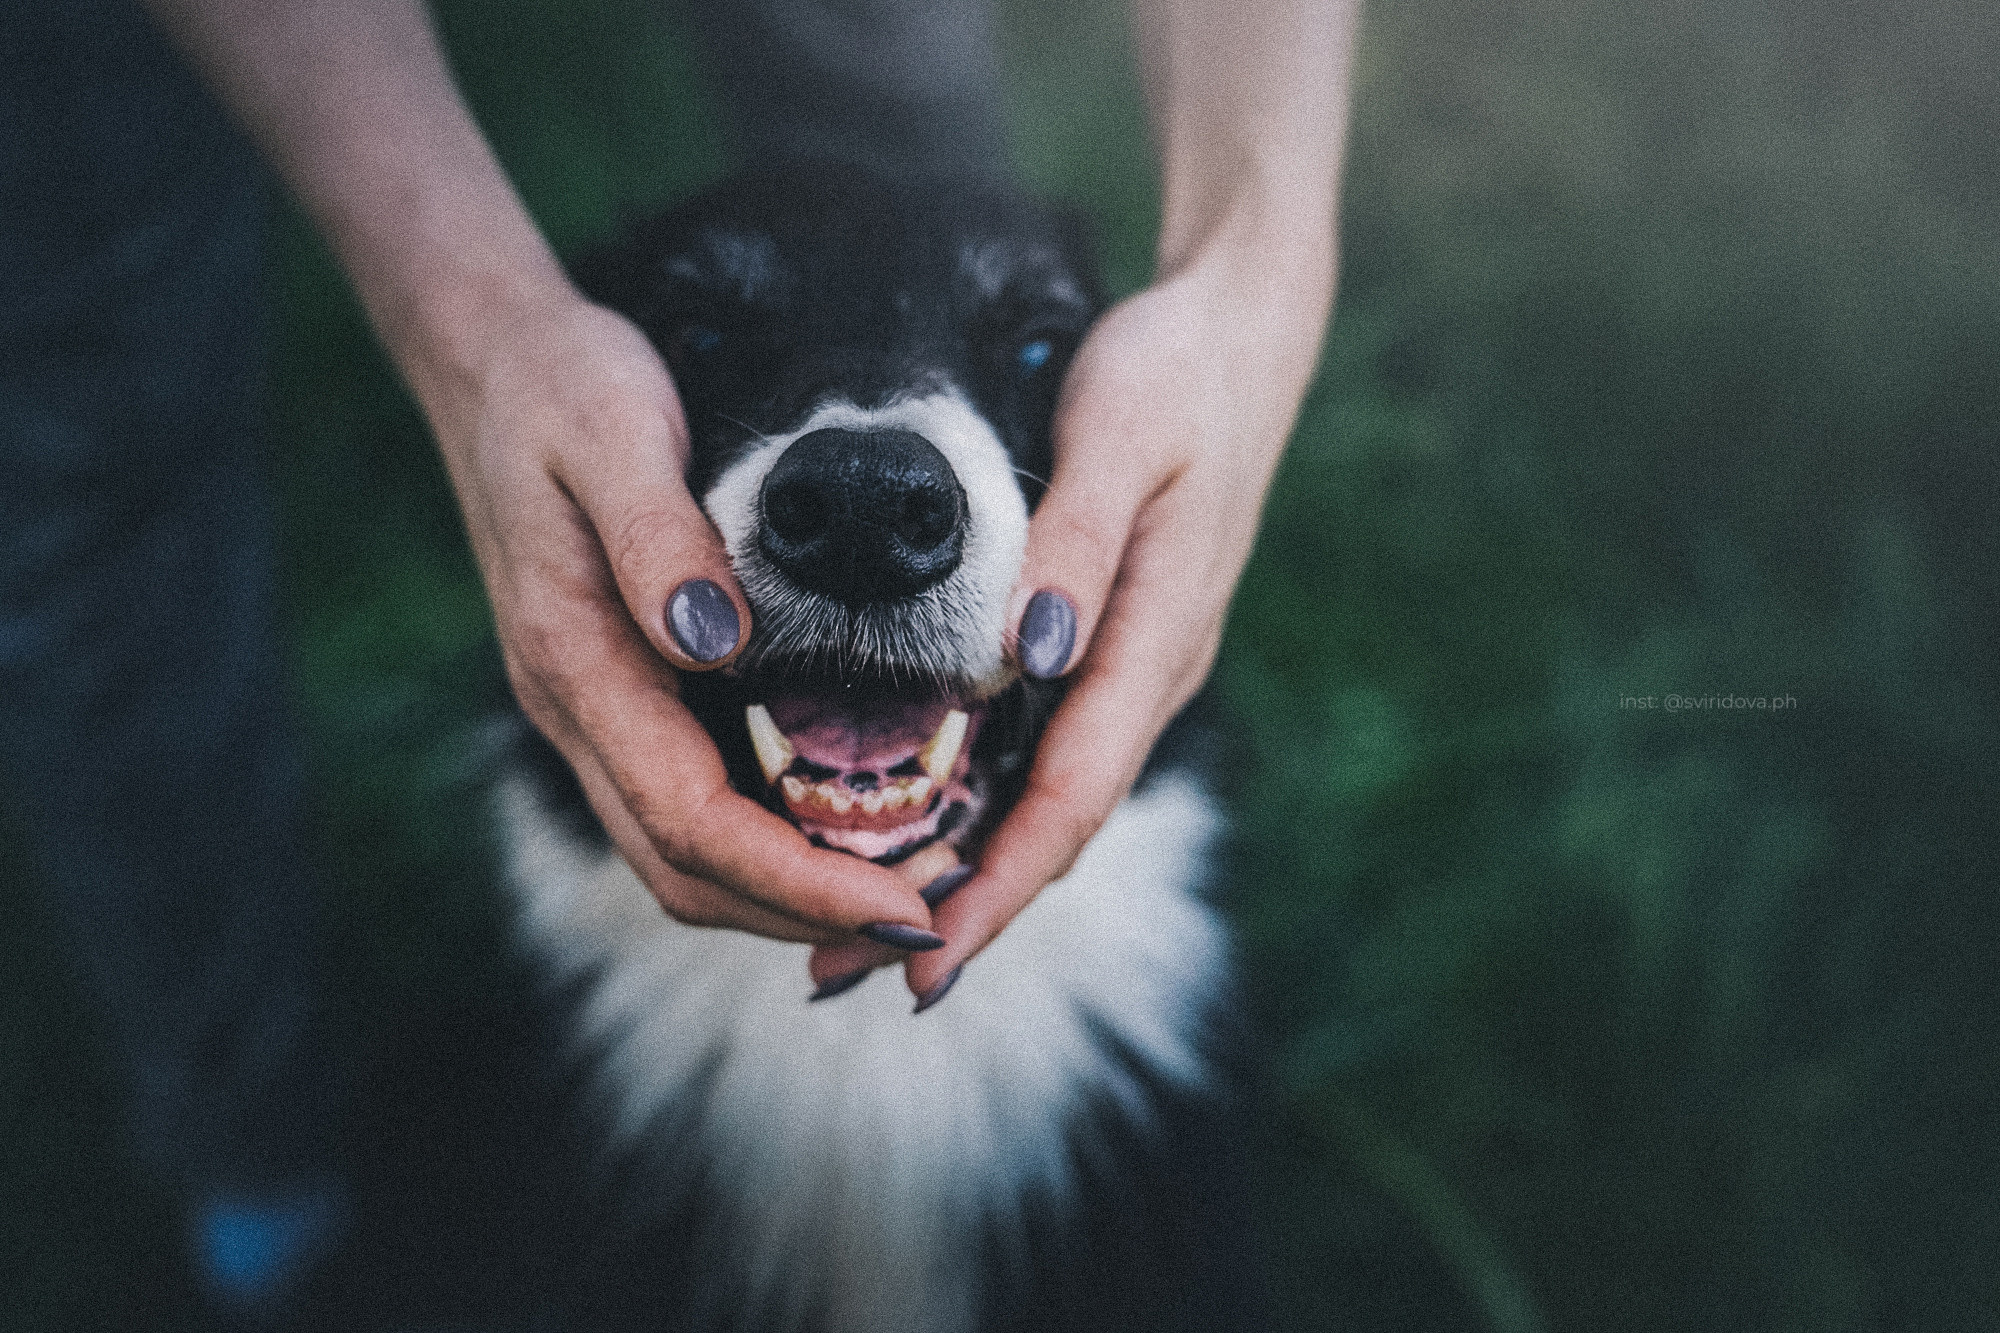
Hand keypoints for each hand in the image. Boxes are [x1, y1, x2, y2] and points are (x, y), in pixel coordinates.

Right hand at [419, 287, 934, 943]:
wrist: (491, 362)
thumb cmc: (561, 387)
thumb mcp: (610, 428)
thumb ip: (657, 536)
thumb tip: (713, 641)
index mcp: (574, 658)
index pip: (689, 819)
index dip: (796, 880)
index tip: (901, 904)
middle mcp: (575, 708)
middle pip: (684, 869)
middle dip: (805, 914)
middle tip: (927, 922)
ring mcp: (590, 711)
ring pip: (681, 854)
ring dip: (786, 897)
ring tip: (903, 895)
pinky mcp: (616, 698)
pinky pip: (685, 807)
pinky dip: (764, 848)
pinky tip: (841, 834)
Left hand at [808, 218, 1335, 1002]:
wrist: (1241, 337)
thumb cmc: (1174, 374)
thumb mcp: (1122, 434)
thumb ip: (1078, 544)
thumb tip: (1033, 656)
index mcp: (1155, 638)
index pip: (1072, 796)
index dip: (998, 887)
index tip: (924, 958)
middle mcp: (1151, 672)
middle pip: (1056, 824)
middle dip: (963, 911)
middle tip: (851, 974)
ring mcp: (1137, 663)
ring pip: (1051, 798)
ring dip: (968, 872)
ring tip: (866, 929)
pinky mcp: (1116, 644)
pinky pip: (1051, 752)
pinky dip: (989, 807)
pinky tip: (928, 827)